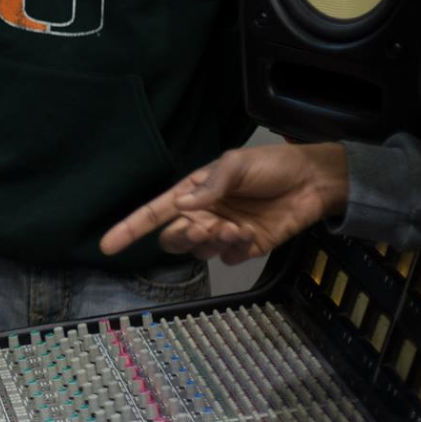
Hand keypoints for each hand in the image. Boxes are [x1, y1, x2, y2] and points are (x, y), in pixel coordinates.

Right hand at [99, 143, 349, 263]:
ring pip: (198, 251)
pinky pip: (227, 258)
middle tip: (203, 227)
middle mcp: (203, 215)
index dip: (129, 229)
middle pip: (172, 239)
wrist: (312, 182)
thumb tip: (182, 207)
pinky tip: (249, 233)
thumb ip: (209, 186)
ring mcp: (223, 233)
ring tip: (233, 228)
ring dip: (211, 242)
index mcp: (194, 192)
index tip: (107, 245)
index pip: (154, 213)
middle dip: (182, 237)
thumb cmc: (271, 166)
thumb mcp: (235, 164)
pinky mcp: (245, 248)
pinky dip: (234, 249)